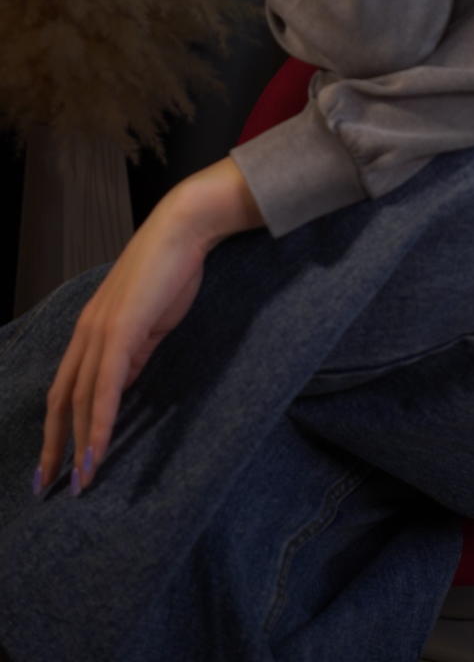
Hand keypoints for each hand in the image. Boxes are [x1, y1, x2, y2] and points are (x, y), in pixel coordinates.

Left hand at [36, 157, 262, 494]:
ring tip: (78, 482)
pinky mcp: (119, 333)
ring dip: (76, 445)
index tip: (55, 460)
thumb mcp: (149, 322)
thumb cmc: (172, 270)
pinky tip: (96, 452)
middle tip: (47, 486)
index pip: (65, 386)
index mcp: (92, 329)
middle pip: (60, 399)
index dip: (57, 425)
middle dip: (53, 446)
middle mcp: (86, 332)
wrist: (182, 230)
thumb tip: (122, 385)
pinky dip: (97, 424)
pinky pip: (103, 389)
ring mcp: (99, 332)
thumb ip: (133, 353)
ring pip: (78, 400)